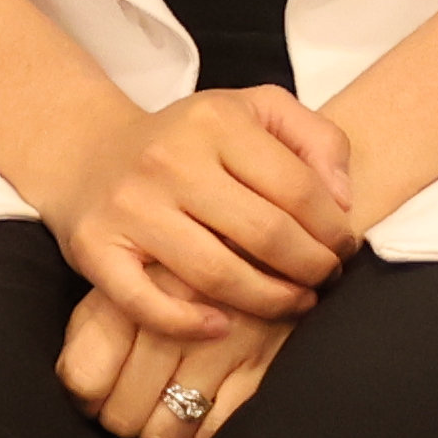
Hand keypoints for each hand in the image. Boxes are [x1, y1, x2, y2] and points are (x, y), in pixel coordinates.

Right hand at [40, 84, 357, 342]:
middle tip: (327, 280)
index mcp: (217, 122)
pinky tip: (223, 328)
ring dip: (268, 300)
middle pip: (263, 233)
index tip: (346, 248)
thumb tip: (343, 200)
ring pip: (215, 274)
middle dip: (310, 266)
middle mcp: (170, 161)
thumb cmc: (190, 138)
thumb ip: (315, 139)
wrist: (91, 152)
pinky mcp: (94, 248)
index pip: (297, 187)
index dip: (332, 227)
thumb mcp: (257, 110)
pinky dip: (187, 324)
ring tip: (296, 303)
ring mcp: (130, 207)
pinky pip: (144, 301)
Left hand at [58, 282, 291, 437]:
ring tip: (162, 427)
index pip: (84, 380)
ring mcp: (223, 342)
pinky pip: (214, 434)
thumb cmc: (188, 272)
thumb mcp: (133, 281)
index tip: (100, 399)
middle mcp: (176, 317)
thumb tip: (81, 396)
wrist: (271, 242)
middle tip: (136, 412)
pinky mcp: (264, 363)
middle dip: (125, 422)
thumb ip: (96, 330)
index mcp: (136, 289)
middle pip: (122, 414)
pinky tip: (199, 425)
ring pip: (164, 433)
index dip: (87, 402)